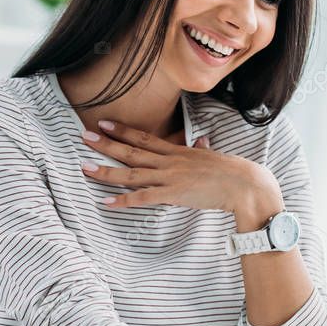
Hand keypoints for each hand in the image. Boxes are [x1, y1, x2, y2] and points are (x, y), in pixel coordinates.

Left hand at [80, 120, 282, 221]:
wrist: (242, 183)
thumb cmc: (229, 172)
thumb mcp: (211, 155)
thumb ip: (200, 148)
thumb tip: (202, 140)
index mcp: (177, 151)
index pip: (144, 138)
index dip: (122, 130)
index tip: (103, 122)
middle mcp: (169, 161)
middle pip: (131, 151)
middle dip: (106, 143)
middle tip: (83, 136)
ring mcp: (170, 177)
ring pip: (131, 173)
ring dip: (107, 171)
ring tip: (85, 167)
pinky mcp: (173, 194)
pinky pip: (142, 198)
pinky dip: (123, 201)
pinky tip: (106, 202)